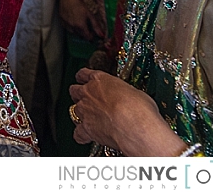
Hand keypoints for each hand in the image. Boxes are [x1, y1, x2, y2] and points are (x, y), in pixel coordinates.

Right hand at [57, 0, 106, 40]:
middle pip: (81, 36)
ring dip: (78, 31)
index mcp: (81, 26)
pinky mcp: (62, 21)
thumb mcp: (90, 14)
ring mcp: (66, 24)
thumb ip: (96, 26)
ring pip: (74, 33)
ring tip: (81, 25)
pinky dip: (71, 28)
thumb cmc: (79, 3)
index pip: (87, 37)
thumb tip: (101, 35)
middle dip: (85, 34)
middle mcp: (73, 27)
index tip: (94, 34)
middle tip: (89, 29)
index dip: (92, 37)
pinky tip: (74, 22)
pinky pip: (67, 28)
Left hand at [69, 69, 186, 155]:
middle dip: (79, 95)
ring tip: (89, 118)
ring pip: (74, 110)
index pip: (84, 74)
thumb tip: (129, 97)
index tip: (84, 79)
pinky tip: (85, 137)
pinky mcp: (86, 129)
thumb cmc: (138, 108)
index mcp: (100, 80)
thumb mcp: (135, 91)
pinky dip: (81, 136)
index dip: (83, 77)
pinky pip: (78, 133)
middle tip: (88, 99)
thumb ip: (124, 92)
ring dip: (80, 114)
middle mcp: (88, 94)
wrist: (135, 126)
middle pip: (75, 91)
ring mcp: (85, 111)